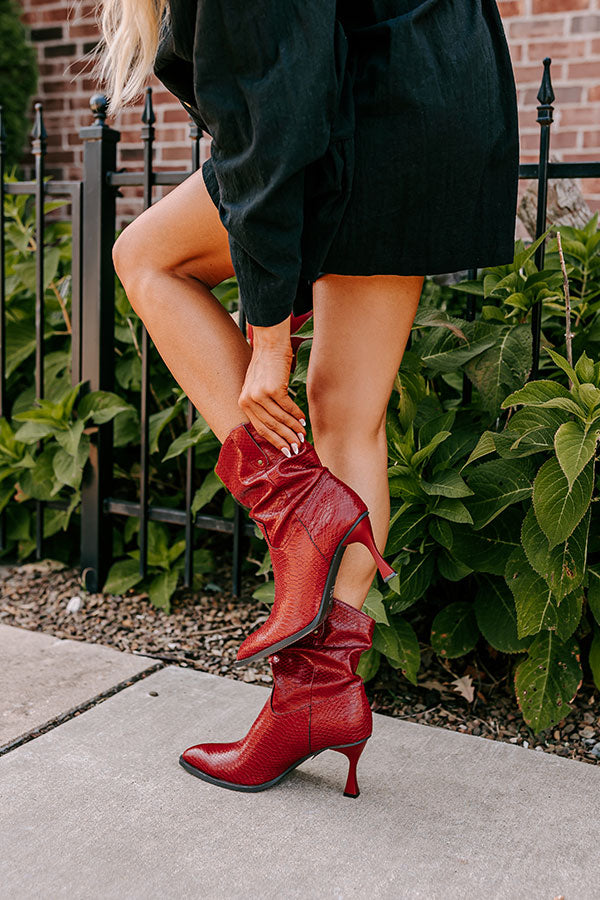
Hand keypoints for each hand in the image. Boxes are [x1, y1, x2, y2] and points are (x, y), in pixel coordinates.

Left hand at [238, 316, 305, 455]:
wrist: (270, 344)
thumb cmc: (266, 364)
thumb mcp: (257, 385)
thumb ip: (262, 404)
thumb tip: (278, 425)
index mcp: (243, 401)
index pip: (259, 427)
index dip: (274, 441)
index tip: (285, 450)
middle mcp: (249, 399)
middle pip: (270, 426)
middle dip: (285, 439)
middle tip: (297, 448)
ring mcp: (260, 394)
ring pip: (280, 419)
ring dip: (293, 429)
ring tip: (303, 436)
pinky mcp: (273, 389)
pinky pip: (288, 407)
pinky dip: (296, 415)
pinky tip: (303, 421)